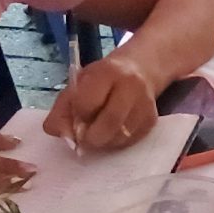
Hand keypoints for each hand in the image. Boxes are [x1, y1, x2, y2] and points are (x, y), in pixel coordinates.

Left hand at [44, 57, 159, 152]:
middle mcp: (131, 86)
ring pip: (120, 136)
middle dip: (90, 138)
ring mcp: (145, 104)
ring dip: (103, 142)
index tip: (75, 117)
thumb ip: (62, 112)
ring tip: (98, 132)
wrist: (139, 70)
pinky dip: (116, 142)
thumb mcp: (76, 86)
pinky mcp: (152, 120)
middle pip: (109, 123)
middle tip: (83, 138)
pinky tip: (112, 131)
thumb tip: (65, 137)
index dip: (77, 116)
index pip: (87, 103)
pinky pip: (130, 141)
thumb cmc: (100, 80)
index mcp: (107, 72)